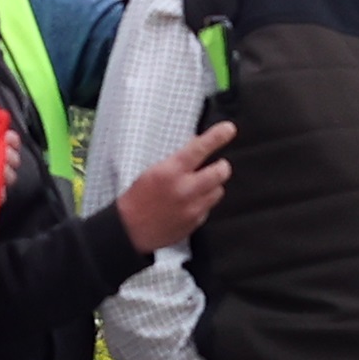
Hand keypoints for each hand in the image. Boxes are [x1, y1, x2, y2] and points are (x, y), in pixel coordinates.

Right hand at [120, 118, 233, 252]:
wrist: (130, 230)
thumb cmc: (137, 198)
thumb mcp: (153, 171)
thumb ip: (177, 160)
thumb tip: (196, 146)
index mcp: (170, 171)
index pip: (199, 148)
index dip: (217, 136)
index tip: (229, 129)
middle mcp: (184, 189)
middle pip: (220, 172)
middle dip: (220, 166)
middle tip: (216, 165)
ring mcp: (192, 208)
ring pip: (218, 190)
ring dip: (212, 186)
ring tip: (197, 187)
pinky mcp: (195, 222)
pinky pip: (209, 207)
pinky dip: (203, 203)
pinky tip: (188, 204)